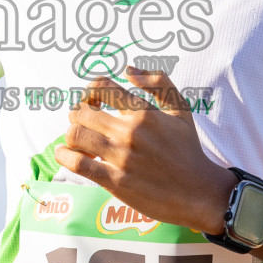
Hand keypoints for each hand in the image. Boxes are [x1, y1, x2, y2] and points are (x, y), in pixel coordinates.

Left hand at [55, 66, 235, 234]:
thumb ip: (159, 82)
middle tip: (82, 122)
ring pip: (75, 135)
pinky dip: (64, 156)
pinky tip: (64, 154)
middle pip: (82, 112)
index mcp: (144, 112)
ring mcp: (121, 157)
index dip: (90, 90)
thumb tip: (128, 69)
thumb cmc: (188, 150)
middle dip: (77, 114)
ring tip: (77, 140)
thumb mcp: (181, 110)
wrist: (198, 193)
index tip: (92, 101)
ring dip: (71, 135)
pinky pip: (78, 163)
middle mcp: (130, 132)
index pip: (102, 87)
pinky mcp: (115, 181)